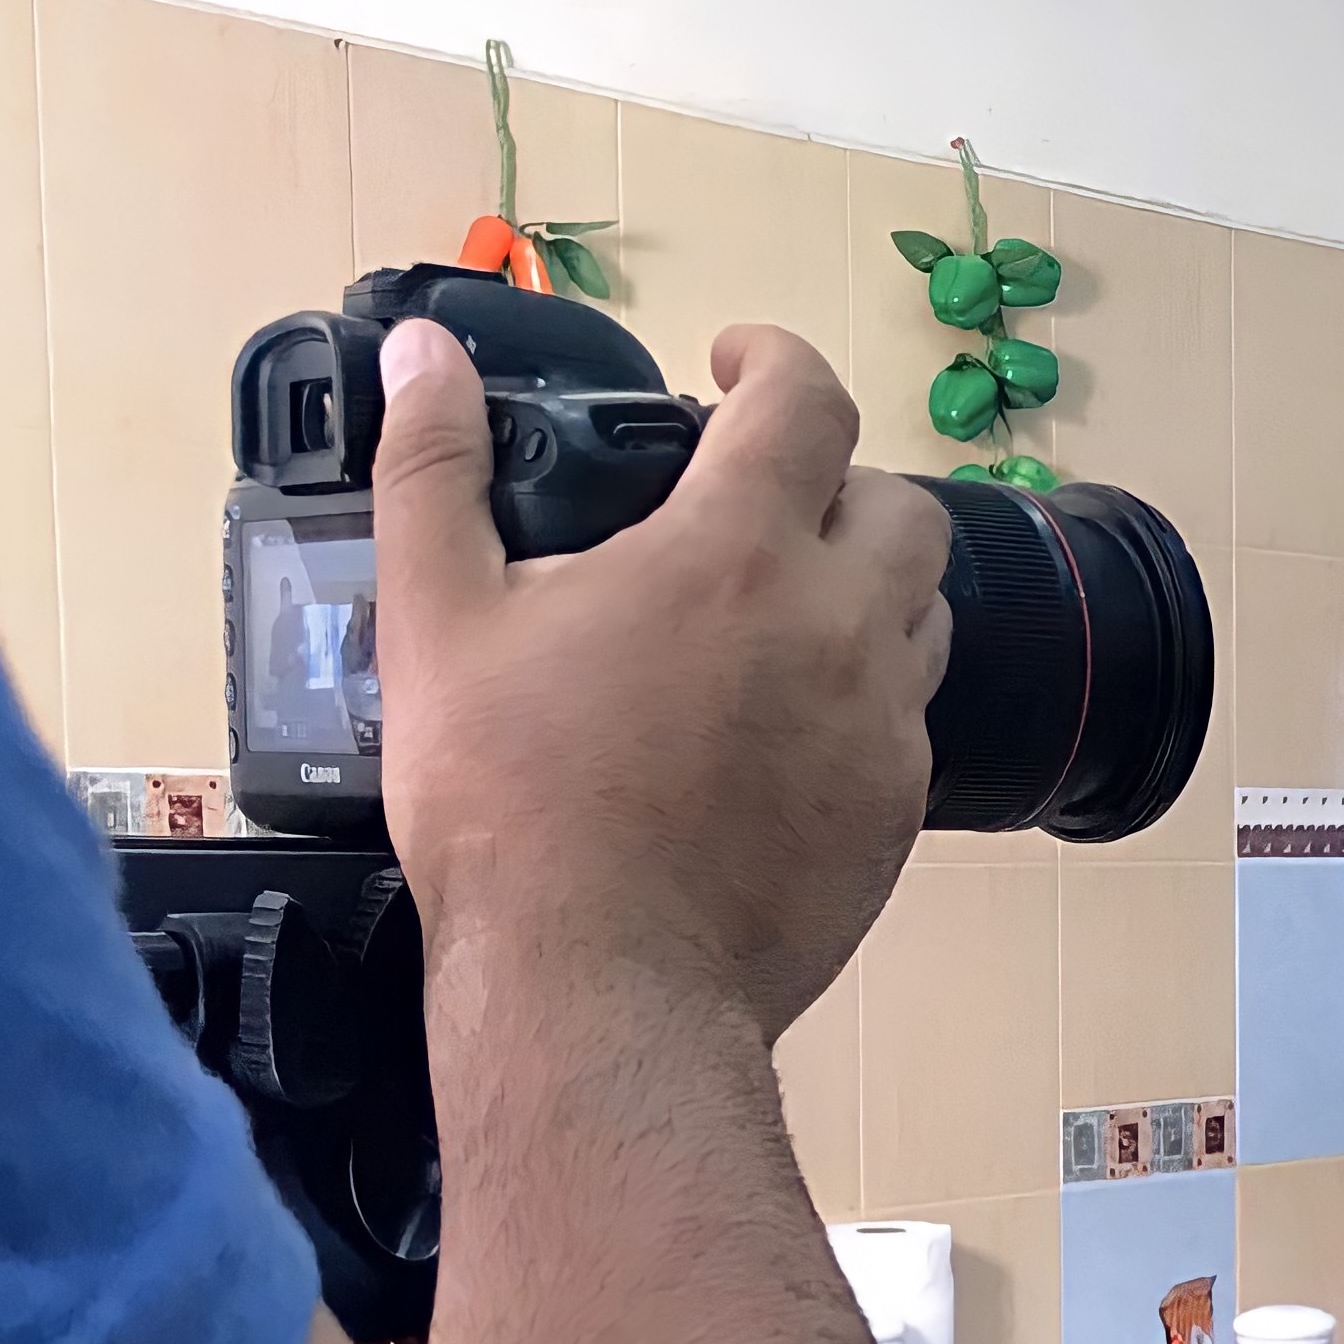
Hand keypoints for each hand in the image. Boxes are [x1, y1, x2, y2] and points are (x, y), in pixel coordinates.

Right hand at [372, 317, 952, 1042]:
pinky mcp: (897, 812)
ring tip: (780, 612)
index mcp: (735, 554)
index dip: (774, 360)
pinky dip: (861, 700)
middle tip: (764, 504)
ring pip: (920, 614)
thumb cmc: (511, 806)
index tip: (736, 364)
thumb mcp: (437, 618)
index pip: (805, 402)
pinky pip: (906, 723)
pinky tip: (786, 729)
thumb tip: (423, 357)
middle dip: (837, 483)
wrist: (599, 986)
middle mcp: (838, 626)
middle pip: (897, 504)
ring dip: (864, 589)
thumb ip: (433, 469)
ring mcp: (882, 724)